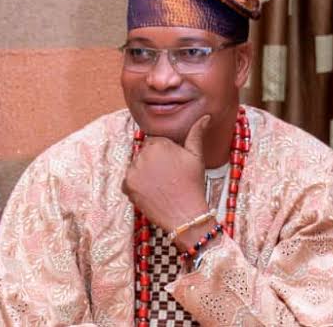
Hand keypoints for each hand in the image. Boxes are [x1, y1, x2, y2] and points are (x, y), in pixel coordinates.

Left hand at [123, 115, 212, 245]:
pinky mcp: (127, 186)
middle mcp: (142, 154)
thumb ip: (196, 132)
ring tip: (161, 186)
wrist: (185, 215)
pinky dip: (137, 187)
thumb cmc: (193, 184)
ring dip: (145, 174)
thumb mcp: (196, 156)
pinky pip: (128, 182)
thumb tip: (205, 116)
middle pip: (144, 154)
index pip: (154, 142)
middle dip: (153, 163)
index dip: (165, 154)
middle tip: (169, 177)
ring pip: (136, 167)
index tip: (173, 166)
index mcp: (158, 143)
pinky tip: (152, 193)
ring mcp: (133, 171)